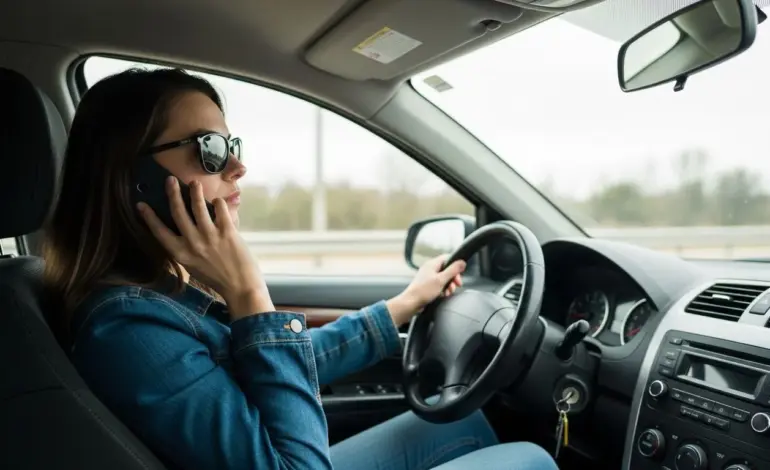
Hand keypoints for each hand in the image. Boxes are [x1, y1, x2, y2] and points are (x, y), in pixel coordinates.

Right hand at [137, 176, 273, 318]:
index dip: (149, 217)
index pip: (159, 232)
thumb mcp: (193, 265)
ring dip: (195, 191)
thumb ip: (186, 248)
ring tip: (194, 182)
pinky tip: (217, 202)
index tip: (140, 204)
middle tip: (170, 180)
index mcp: (181, 254)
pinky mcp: (227, 232)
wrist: (241, 287)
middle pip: (178, 212)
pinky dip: (218, 203)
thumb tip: (183, 226)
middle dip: (172, 193)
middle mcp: (192, 243)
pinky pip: (220, 210)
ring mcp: (210, 236)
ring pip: (198, 206)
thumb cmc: (217, 277)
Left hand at [386, 254, 465, 326]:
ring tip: (448, 292)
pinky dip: (443, 290)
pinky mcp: (428, 286)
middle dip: (453, 278)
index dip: (455, 265)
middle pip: (447, 269)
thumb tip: (462, 262)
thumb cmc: (424, 291)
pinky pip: (439, 285)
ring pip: (444, 278)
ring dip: (449, 285)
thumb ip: (453, 270)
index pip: (448, 258)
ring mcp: (429, 277)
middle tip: (457, 285)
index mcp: (432, 264)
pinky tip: (443, 295)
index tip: (460, 273)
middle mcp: (430, 269)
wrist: (411, 303)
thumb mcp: (441, 280)